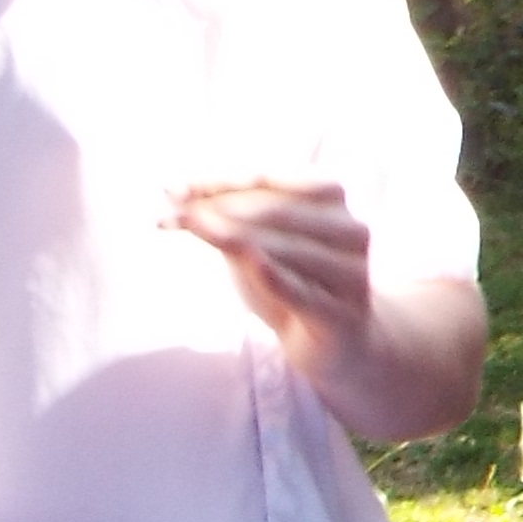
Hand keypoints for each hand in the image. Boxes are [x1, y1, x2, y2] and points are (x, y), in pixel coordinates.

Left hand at [175, 180, 376, 364]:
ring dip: (232, 237)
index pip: (271, 178)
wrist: (330, 343)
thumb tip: (174, 191)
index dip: (222, 181)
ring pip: (286, 249)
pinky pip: (304, 292)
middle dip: (220, 209)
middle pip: (277, 211)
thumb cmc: (289, 280)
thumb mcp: (255, 241)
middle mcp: (350, 231)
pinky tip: (253, 264)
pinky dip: (277, 277)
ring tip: (191, 229)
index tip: (174, 188)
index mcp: (332, 199)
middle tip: (171, 213)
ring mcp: (351, 274)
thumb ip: (224, 215)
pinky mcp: (342, 316)